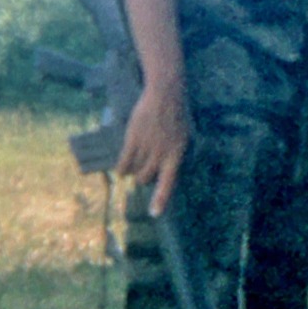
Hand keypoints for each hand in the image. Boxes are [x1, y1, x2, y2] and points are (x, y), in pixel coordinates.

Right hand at [116, 80, 188, 213]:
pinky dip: (122, 167)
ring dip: (132, 171)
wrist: (165, 94)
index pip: (168, 183)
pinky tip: (121, 169)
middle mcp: (161, 153)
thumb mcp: (186, 136)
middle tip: (142, 172)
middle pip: (146, 178)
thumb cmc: (177, 114)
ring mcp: (147, 146)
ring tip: (132, 166)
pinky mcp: (133, 139)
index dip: (160, 200)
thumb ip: (179, 154)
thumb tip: (171, 171)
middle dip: (143, 177)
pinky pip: (124, 161)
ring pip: (135, 170)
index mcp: (177, 154)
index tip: (154, 214)